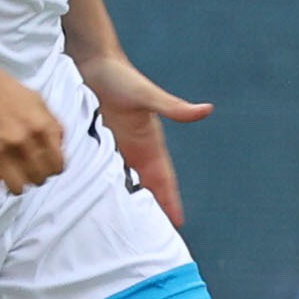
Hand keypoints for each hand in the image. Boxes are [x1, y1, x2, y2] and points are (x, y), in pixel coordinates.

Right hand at [0, 59, 67, 199]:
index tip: (44, 165)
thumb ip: (53, 123)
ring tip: (8, 174)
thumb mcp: (36, 98)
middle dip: (35, 176)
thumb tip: (60, 146)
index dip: (53, 167)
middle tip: (26, 168)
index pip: (58, 166)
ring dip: (15, 184)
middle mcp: (21, 142)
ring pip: (17, 189)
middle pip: (39, 180)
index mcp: (40, 127)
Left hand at [77, 51, 212, 226]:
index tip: (178, 225)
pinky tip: (99, 202)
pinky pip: (102, 171)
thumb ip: (174, 107)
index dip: (170, 201)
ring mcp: (115, 146)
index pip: (164, 179)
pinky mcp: (97, 142)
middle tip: (156, 238)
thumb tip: (206, 110)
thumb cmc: (121, 77)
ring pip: (125, 183)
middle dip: (153, 210)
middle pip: (146, 187)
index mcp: (150, 142)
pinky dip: (105, 188)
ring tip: (130, 229)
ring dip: (129, 202)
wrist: (92, 61)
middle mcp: (134, 148)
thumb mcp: (148, 95)